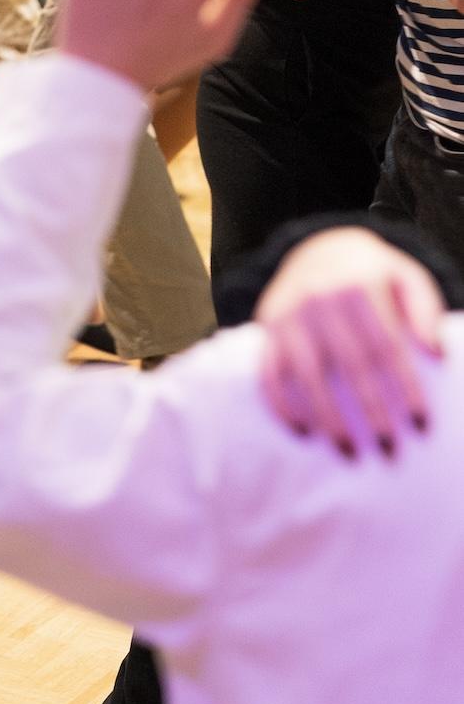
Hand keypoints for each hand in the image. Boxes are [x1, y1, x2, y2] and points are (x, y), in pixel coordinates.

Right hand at [256, 226, 444, 456]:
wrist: (319, 249)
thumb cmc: (373, 277)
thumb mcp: (406, 278)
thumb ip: (425, 310)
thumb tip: (436, 355)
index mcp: (360, 284)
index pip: (386, 346)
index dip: (406, 389)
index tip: (421, 425)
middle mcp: (320, 296)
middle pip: (349, 365)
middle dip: (371, 413)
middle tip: (389, 452)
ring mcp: (289, 313)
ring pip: (307, 374)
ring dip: (329, 419)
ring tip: (350, 453)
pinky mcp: (267, 327)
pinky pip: (270, 372)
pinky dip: (283, 405)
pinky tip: (304, 432)